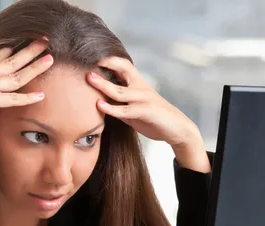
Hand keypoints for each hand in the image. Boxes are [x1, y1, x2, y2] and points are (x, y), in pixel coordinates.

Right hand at [0, 40, 52, 168]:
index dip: (12, 50)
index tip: (25, 45)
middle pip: (10, 61)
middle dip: (29, 51)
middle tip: (44, 43)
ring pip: (15, 76)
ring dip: (35, 67)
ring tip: (50, 60)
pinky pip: (12, 98)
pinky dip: (28, 97)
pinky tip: (41, 95)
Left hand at [87, 56, 210, 172]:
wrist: (177, 129)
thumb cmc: (153, 118)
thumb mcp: (133, 109)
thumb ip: (119, 103)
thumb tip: (99, 102)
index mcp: (138, 83)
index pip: (122, 65)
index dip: (108, 59)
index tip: (90, 56)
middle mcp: (141, 87)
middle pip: (123, 68)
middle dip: (106, 63)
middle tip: (87, 60)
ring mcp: (144, 98)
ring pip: (120, 90)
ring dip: (103, 85)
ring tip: (89, 79)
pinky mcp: (147, 111)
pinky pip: (126, 109)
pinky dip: (111, 108)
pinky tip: (99, 105)